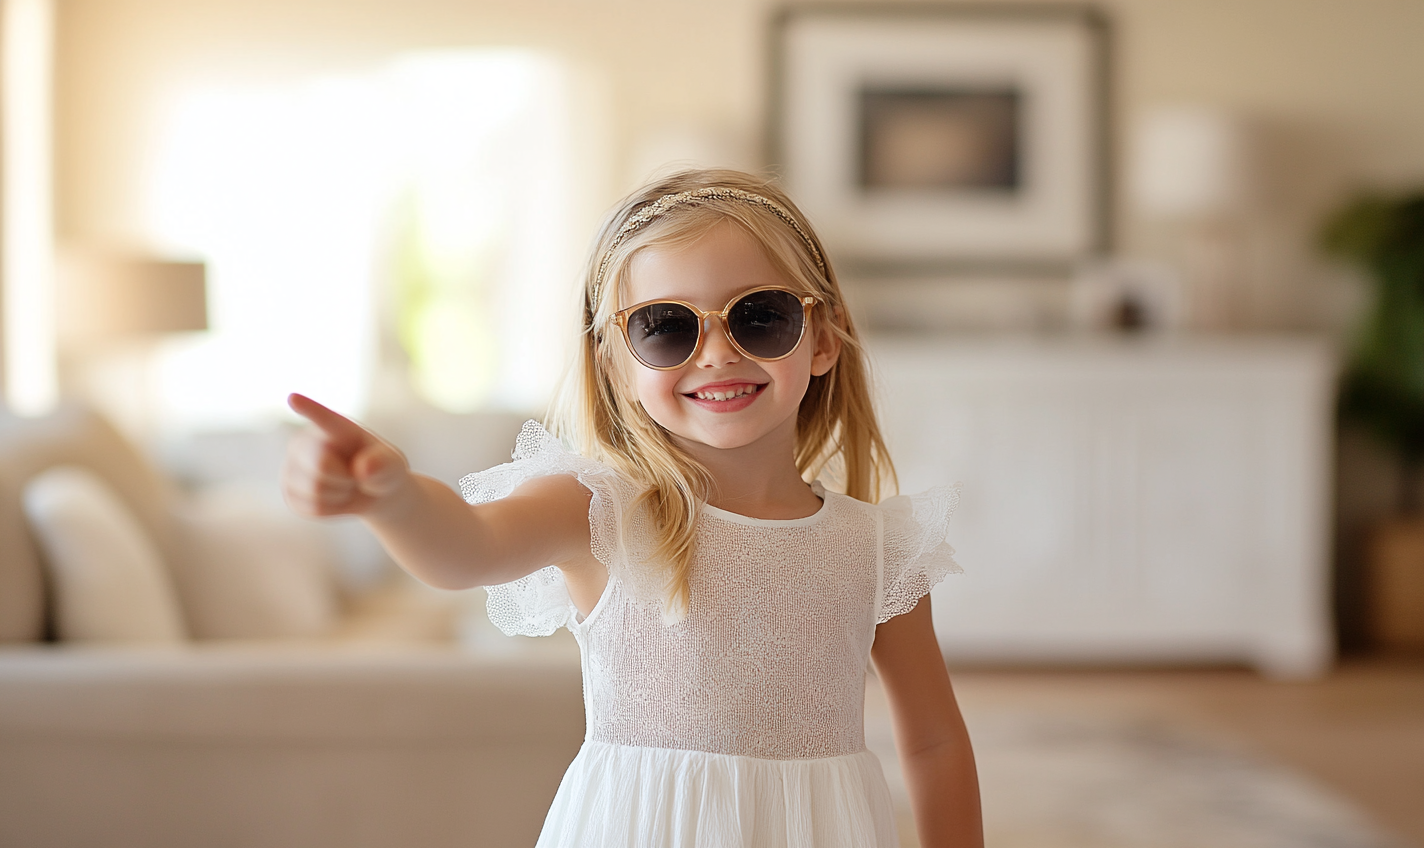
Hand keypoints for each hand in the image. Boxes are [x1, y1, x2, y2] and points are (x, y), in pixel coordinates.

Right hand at [282, 393, 410, 516]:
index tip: (293, 397)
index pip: (321, 417)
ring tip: (346, 484)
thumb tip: (362, 468)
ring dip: (339, 495)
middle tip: (355, 474)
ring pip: (315, 490)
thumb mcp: (393, 465)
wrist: (372, 492)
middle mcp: (305, 441)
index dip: (307, 407)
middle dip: (344, 477)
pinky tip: (335, 497)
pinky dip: (331, 510)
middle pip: (321, 464)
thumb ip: (384, 463)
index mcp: (334, 426)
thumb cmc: (383, 470)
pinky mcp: (290, 493)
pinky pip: (311, 508)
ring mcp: (292, 467)